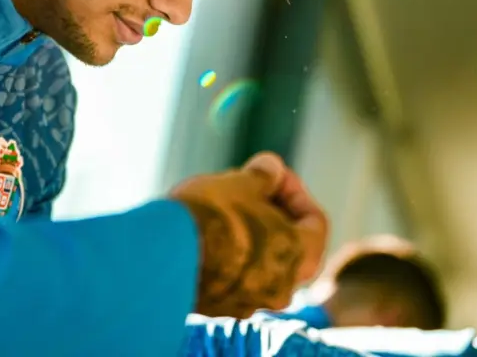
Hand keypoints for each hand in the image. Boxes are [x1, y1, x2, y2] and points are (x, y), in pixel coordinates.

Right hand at [168, 152, 328, 318]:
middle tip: (248, 189)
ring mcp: (248, 302)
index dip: (295, 190)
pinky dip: (227, 255)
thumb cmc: (211, 216)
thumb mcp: (241, 182)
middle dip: (271, 213)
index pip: (316, 221)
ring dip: (248, 235)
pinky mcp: (217, 307)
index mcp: (297, 256)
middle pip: (288, 245)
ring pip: (259, 263)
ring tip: (221, 208)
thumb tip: (270, 169)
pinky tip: (204, 233)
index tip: (272, 174)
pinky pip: (232, 277)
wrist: (160, 256)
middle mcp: (280, 288)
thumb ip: (264, 176)